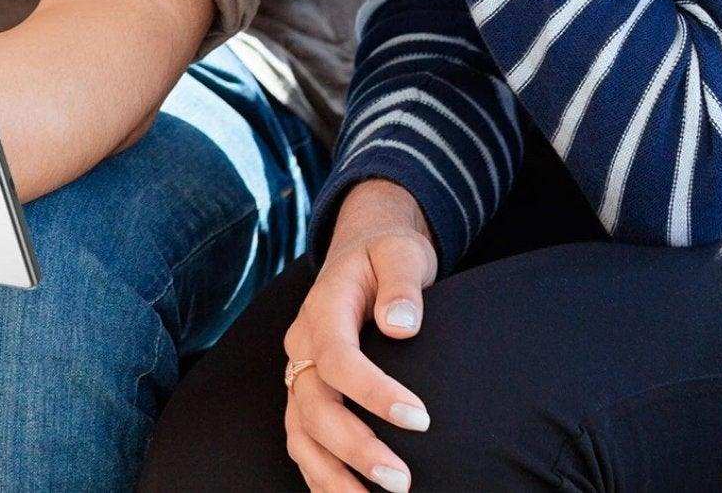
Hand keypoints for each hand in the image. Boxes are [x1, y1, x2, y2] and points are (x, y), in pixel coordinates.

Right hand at [283, 180, 437, 492]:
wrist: (363, 251)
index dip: (374, 393)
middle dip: (353, 447)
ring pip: (299, 431)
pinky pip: (302, 442)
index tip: (422, 419)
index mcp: (323, 308)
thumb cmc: (387, 255)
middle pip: (311, 403)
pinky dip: (320, 477)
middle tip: (403, 481)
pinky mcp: (307, 394)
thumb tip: (401, 325)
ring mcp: (300, 372)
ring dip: (331, 474)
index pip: (337, 358)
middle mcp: (302, 344)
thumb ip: (401, 283)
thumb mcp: (399, 253)